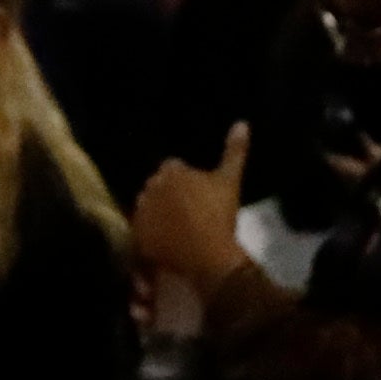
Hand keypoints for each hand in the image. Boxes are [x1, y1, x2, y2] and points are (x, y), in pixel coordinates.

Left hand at [131, 124, 257, 290]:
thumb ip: (234, 151)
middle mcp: (151, 187)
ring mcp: (142, 211)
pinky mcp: (138, 234)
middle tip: (188, 212)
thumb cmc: (220, 216)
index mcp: (171, 171)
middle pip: (158, 186)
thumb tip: (242, 123)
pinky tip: (166, 241)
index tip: (197, 195)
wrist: (209, 256)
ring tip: (177, 228)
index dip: (185, 181)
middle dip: (169, 195)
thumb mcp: (230, 181)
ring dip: (158, 213)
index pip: (173, 168)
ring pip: (148, 206)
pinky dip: (150, 233)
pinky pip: (141, 229)